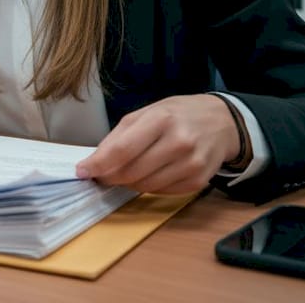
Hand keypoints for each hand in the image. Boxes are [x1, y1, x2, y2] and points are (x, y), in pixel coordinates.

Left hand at [74, 94, 240, 194]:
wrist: (222, 122)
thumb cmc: (178, 115)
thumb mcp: (147, 113)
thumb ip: (119, 136)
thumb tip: (94, 161)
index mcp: (161, 119)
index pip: (122, 149)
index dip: (99, 164)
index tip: (83, 171)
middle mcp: (178, 142)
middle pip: (131, 172)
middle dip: (110, 176)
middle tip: (102, 174)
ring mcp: (191, 164)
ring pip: (145, 186)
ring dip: (129, 183)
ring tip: (128, 171)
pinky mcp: (198, 181)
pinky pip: (161, 192)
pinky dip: (149, 186)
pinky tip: (152, 173)